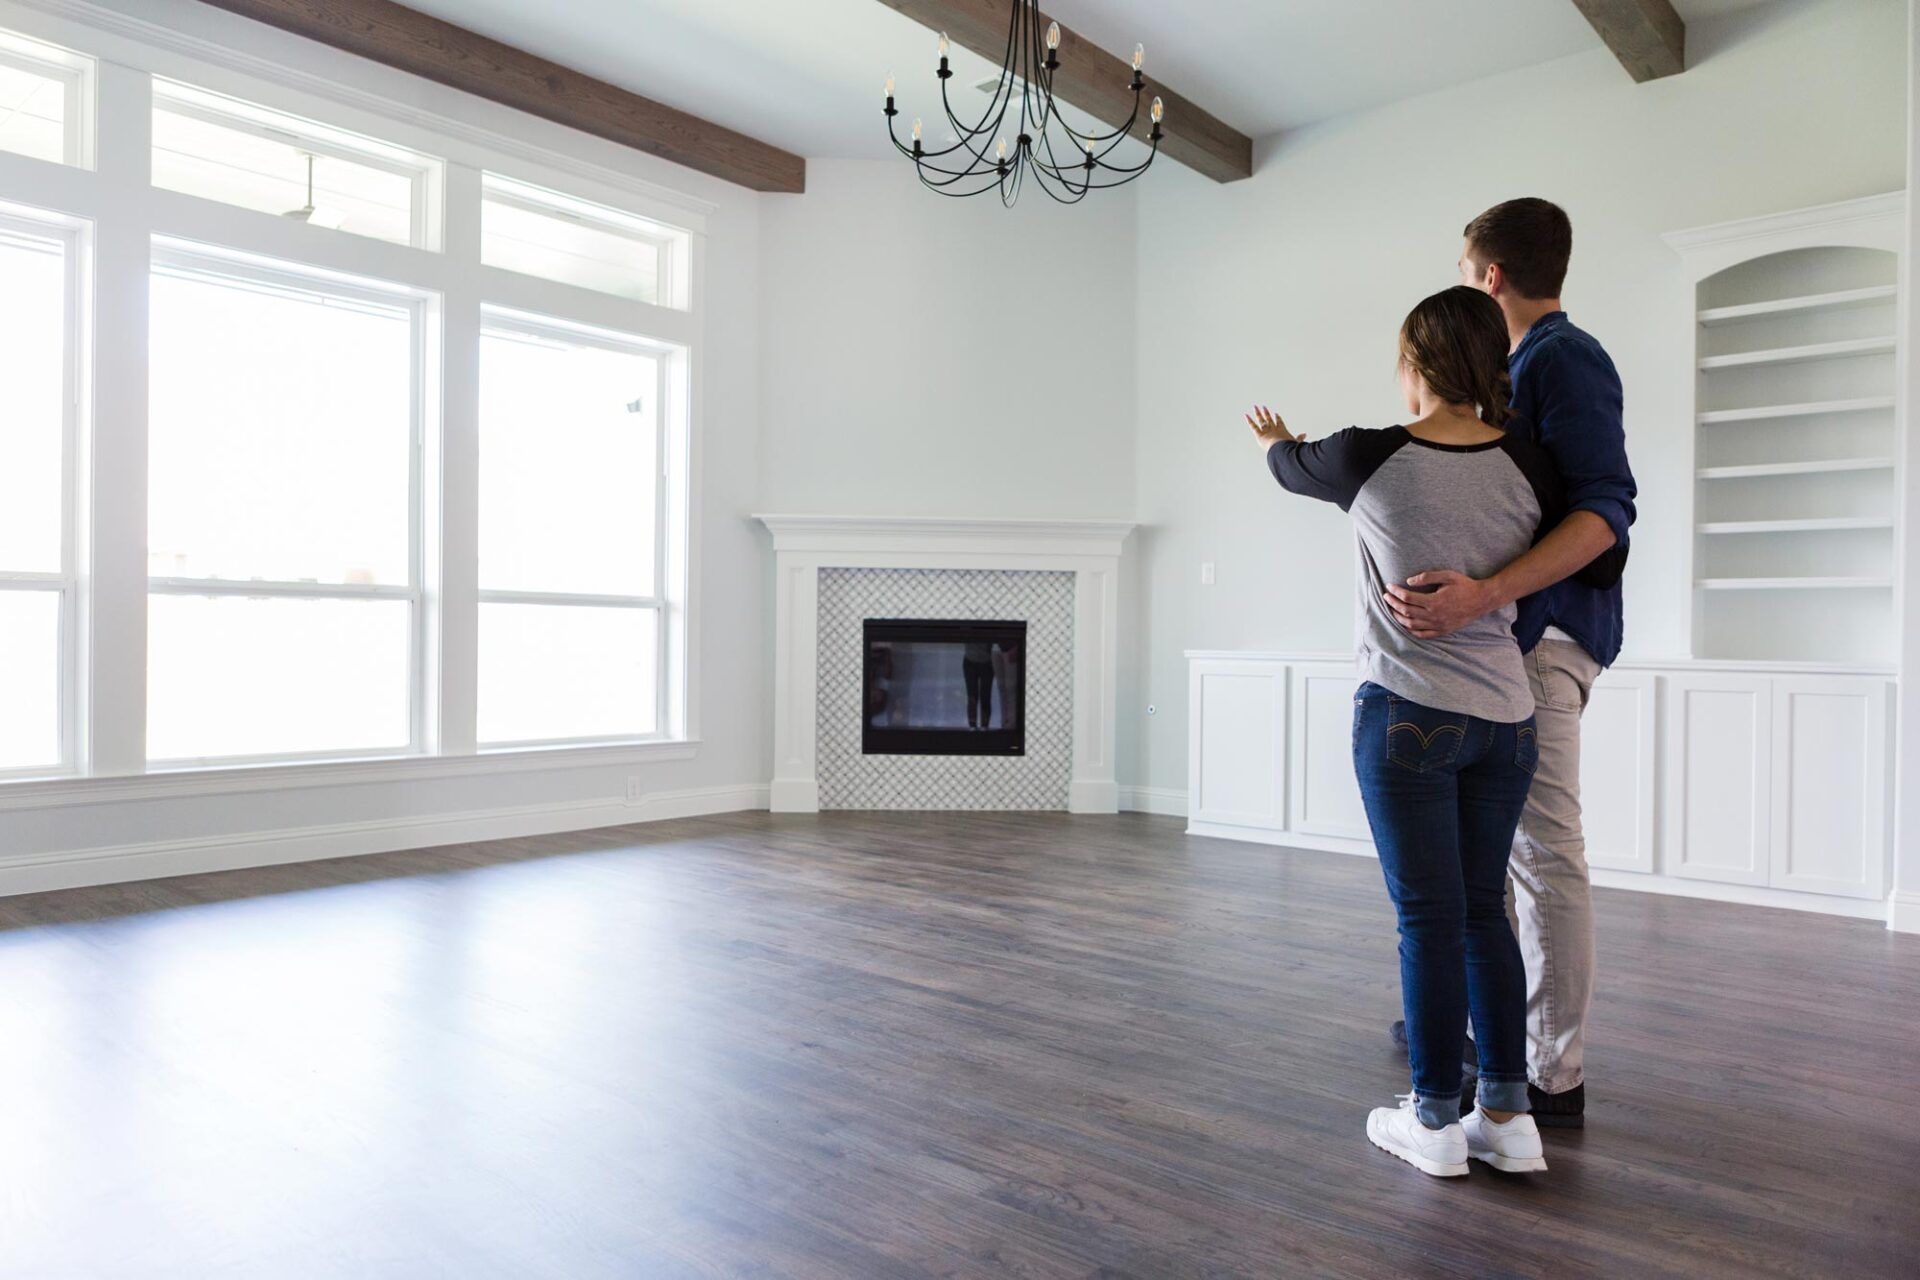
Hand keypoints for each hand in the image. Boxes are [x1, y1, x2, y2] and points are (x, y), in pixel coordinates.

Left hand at [1245, 404, 1298, 447]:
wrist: (1282, 449)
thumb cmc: (1289, 448)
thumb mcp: (1295, 443)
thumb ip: (1299, 439)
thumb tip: (1305, 434)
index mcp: (1282, 430)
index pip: (1279, 423)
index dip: (1277, 418)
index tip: (1276, 413)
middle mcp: (1274, 429)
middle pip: (1269, 419)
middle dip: (1266, 413)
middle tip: (1263, 407)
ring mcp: (1266, 431)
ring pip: (1261, 420)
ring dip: (1258, 413)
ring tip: (1255, 407)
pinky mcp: (1259, 434)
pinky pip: (1253, 426)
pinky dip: (1249, 421)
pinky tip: (1246, 415)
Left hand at [1383, 570, 1498, 638]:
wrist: (1482, 600)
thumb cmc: (1464, 585)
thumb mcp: (1447, 576)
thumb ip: (1427, 577)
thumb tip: (1408, 581)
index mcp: (1435, 601)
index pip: (1407, 598)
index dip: (1395, 592)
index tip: (1388, 587)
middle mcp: (1434, 615)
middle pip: (1406, 611)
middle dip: (1393, 604)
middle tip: (1386, 597)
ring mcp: (1438, 625)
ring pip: (1411, 625)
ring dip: (1398, 617)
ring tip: (1392, 609)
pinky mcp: (1442, 631)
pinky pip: (1422, 634)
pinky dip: (1410, 630)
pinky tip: (1405, 623)